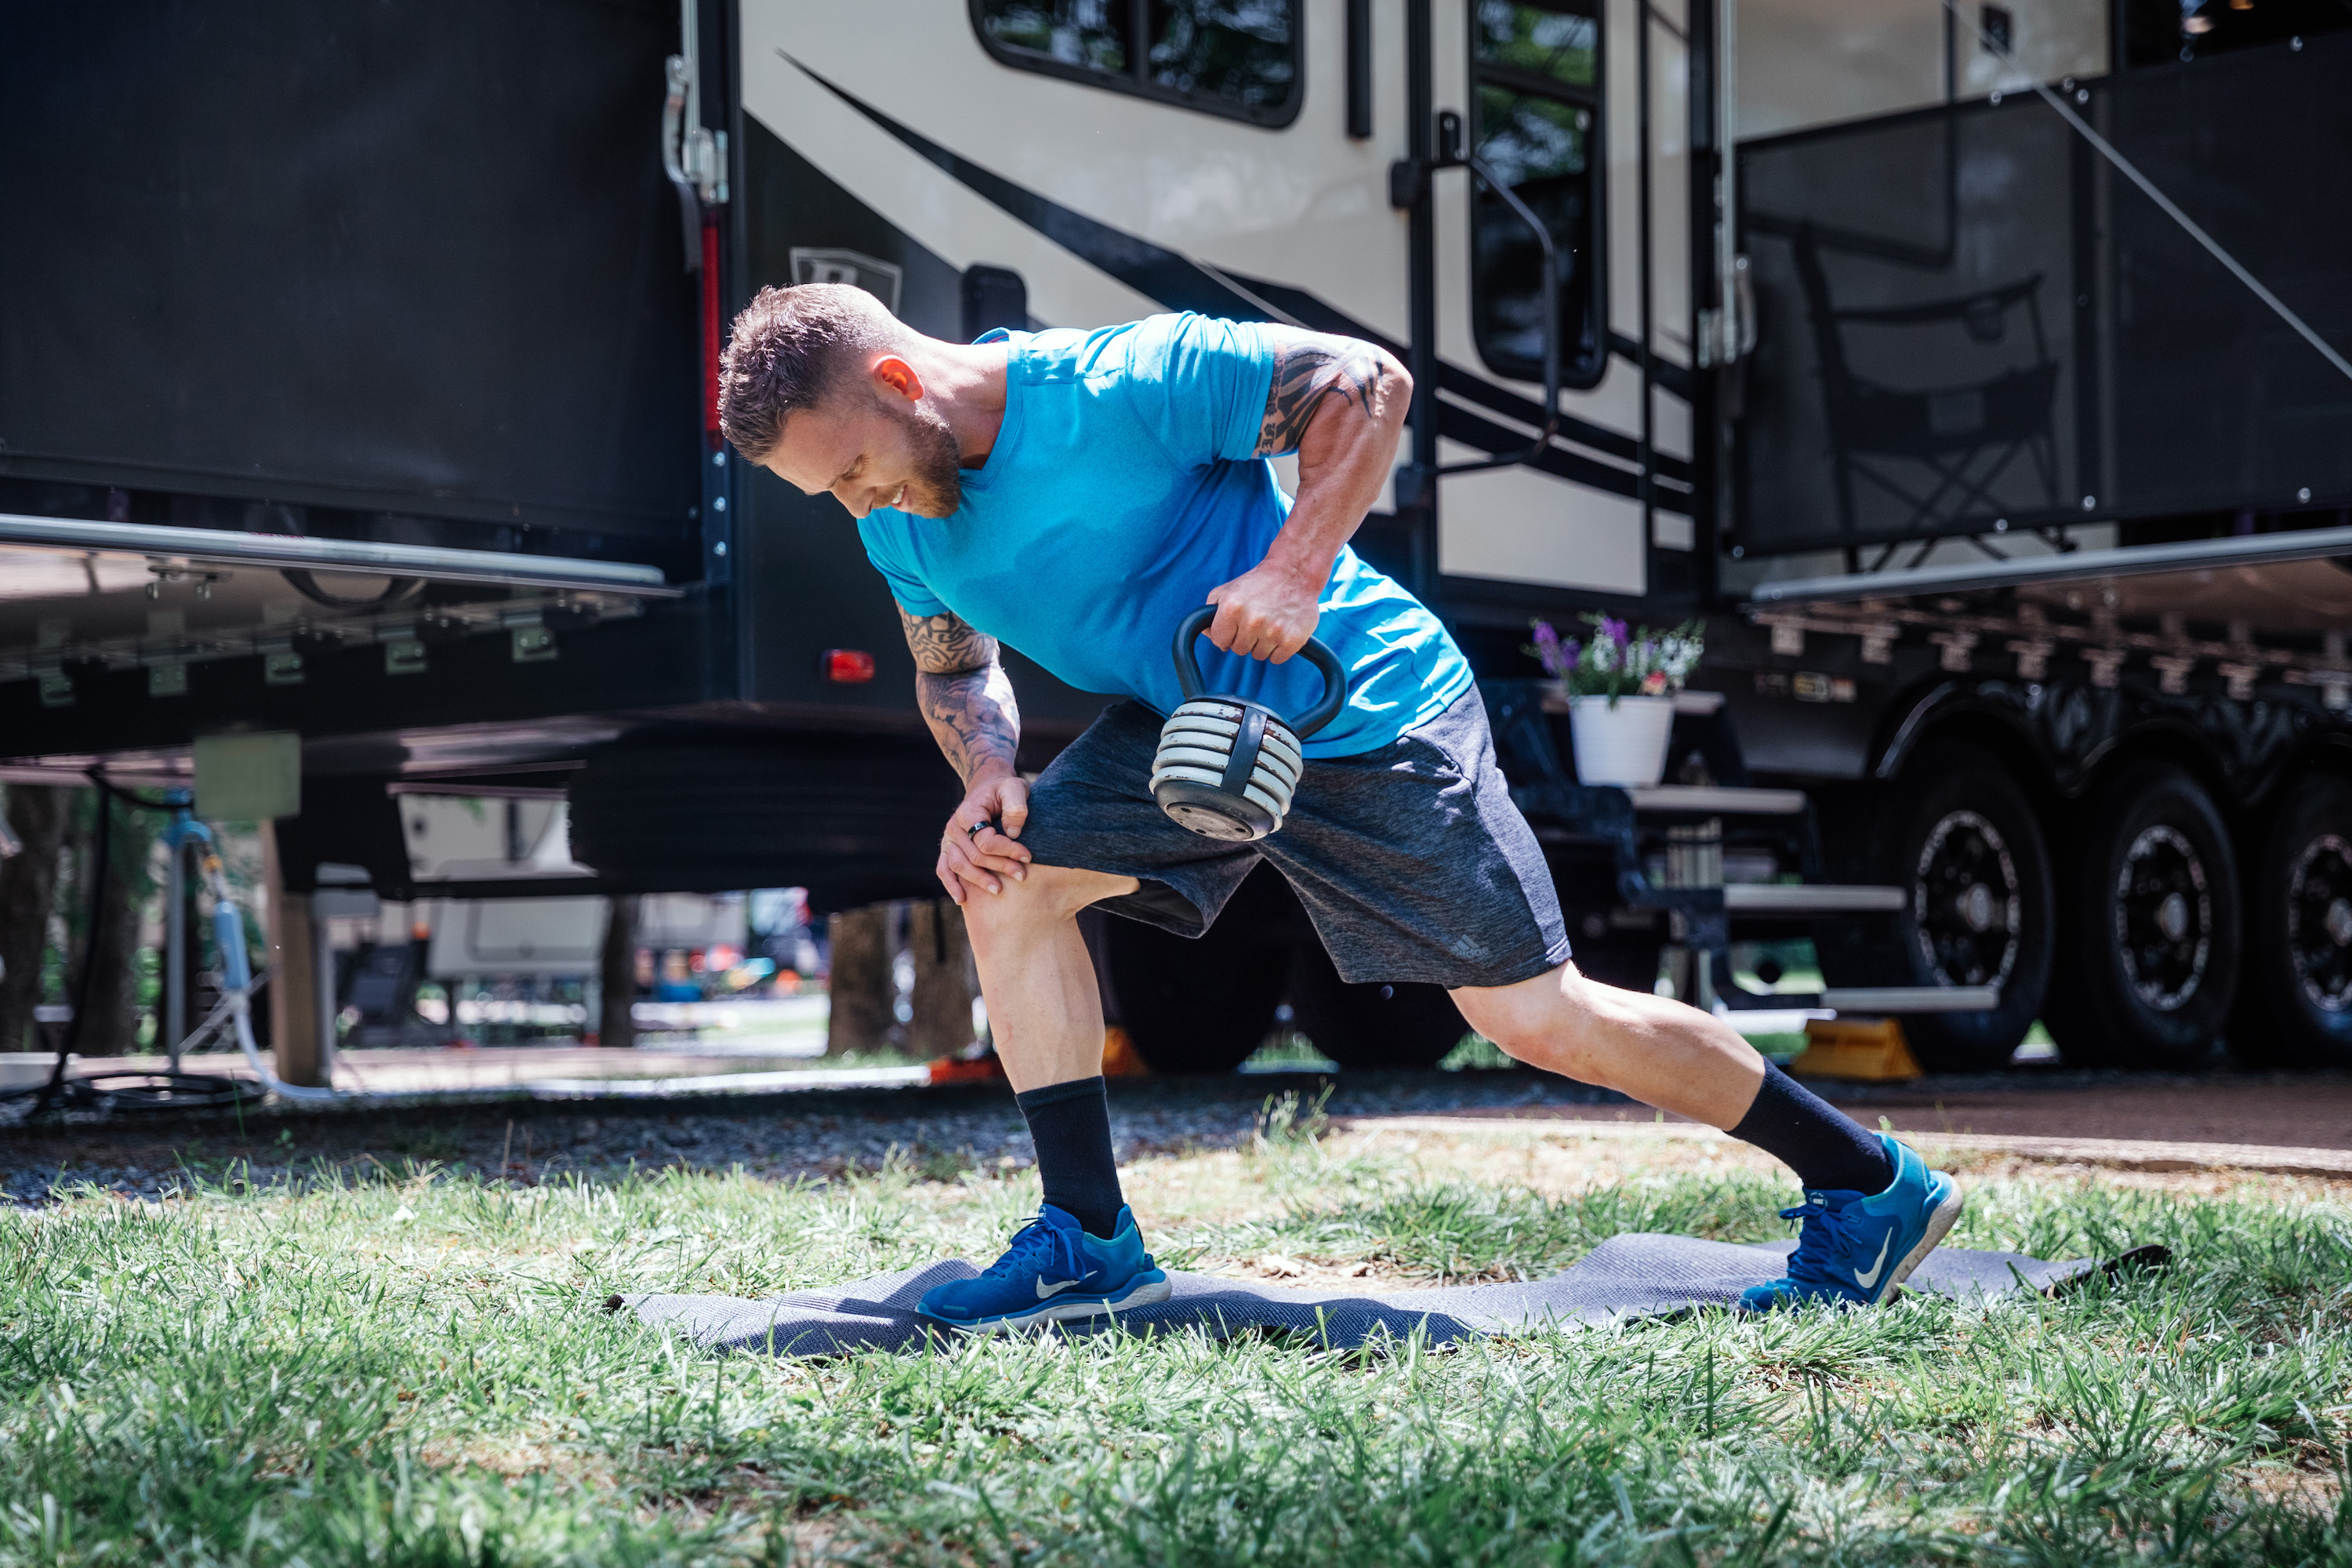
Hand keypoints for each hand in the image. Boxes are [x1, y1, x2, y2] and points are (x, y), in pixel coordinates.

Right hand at [937, 769, 1031, 903]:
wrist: (987, 789)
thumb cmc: (1003, 791)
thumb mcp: (1014, 788)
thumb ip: (1016, 806)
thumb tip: (1013, 833)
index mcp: (968, 812)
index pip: (985, 840)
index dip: (1007, 850)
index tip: (1027, 856)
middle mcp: (954, 827)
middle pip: (974, 855)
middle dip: (999, 867)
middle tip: (1022, 875)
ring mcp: (949, 839)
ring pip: (959, 865)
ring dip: (979, 880)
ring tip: (999, 890)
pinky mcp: (948, 849)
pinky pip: (944, 869)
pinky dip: (951, 884)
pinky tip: (961, 899)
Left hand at [1205, 558, 1322, 661]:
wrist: (1294, 573)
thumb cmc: (1259, 583)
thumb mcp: (1228, 590)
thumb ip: (1210, 612)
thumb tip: (1208, 634)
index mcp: (1232, 608)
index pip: (1219, 640)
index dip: (1226, 635)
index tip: (1236, 626)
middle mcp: (1252, 621)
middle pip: (1239, 650)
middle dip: (1245, 638)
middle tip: (1256, 620)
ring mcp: (1273, 631)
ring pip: (1258, 655)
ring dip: (1262, 644)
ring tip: (1270, 623)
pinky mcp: (1292, 640)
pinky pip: (1276, 659)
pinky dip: (1278, 649)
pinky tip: (1281, 631)